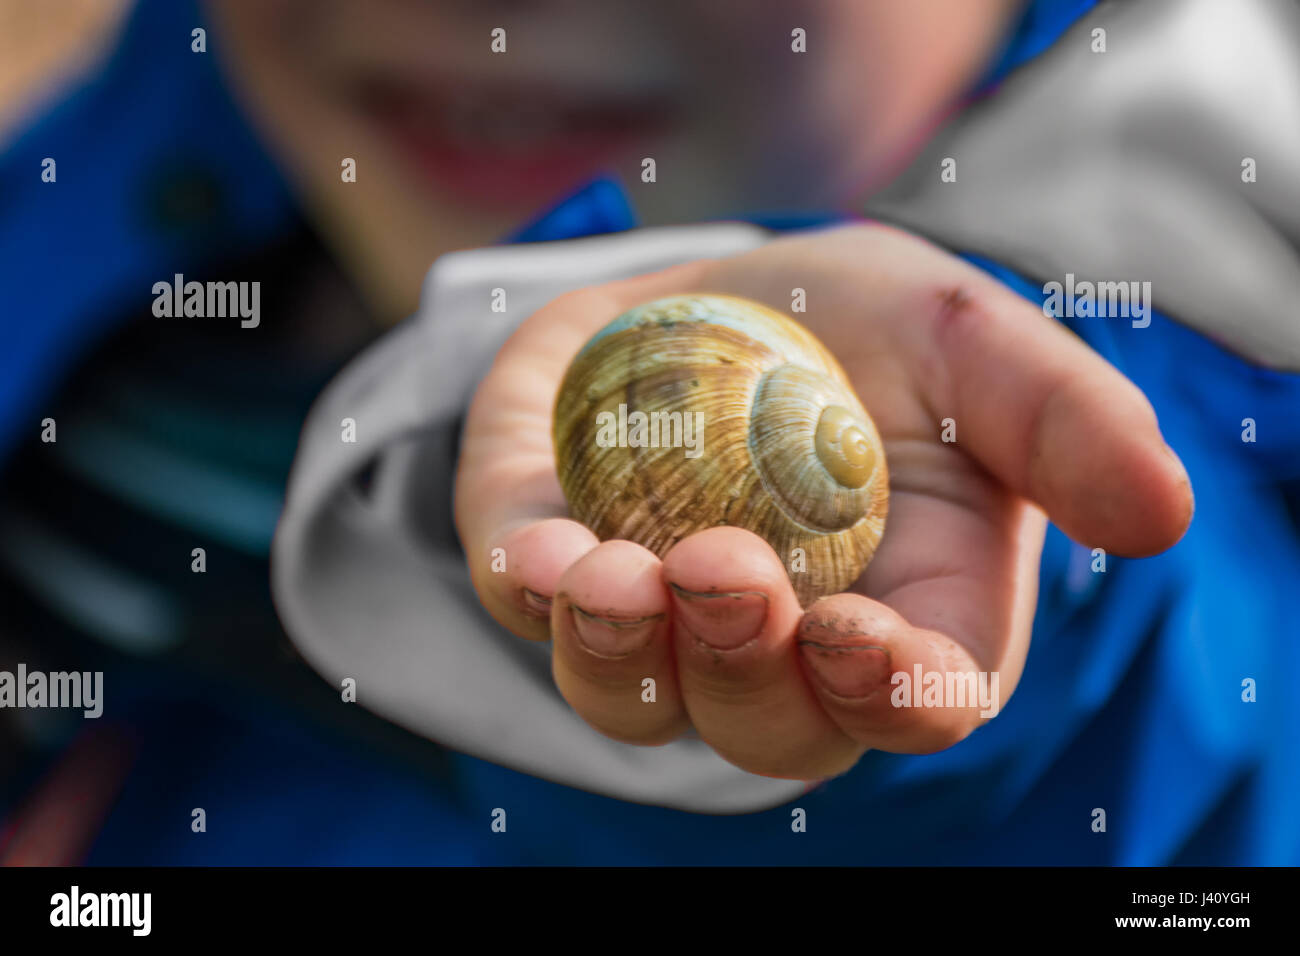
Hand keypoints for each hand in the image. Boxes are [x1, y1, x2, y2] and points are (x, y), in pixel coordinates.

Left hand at [454, 223, 1192, 779]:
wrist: (726, 285)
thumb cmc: (868, 329)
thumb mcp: (971, 341)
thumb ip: (1061, 420)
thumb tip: (1162, 510)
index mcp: (905, 611)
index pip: (914, 700)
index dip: (893, 695)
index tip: (865, 640)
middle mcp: (781, 647)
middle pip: (768, 725)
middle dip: (747, 669)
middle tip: (731, 569)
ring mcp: (661, 620)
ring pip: (637, 701)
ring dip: (620, 657)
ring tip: (613, 574)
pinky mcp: (557, 561)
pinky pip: (529, 612)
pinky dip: (529, 589)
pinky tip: (539, 547)